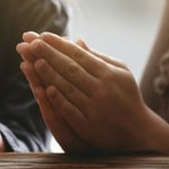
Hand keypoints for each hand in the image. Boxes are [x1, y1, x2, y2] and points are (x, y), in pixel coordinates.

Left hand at [18, 32, 168, 152]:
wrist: (139, 133)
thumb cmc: (126, 96)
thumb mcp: (120, 73)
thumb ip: (97, 58)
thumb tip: (76, 41)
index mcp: (109, 73)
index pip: (79, 55)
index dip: (59, 44)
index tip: (42, 35)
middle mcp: (102, 89)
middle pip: (70, 68)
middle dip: (48, 53)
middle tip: (30, 41)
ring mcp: (95, 108)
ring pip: (68, 87)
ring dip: (49, 73)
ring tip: (32, 60)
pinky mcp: (89, 126)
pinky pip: (71, 111)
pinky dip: (58, 99)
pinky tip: (45, 89)